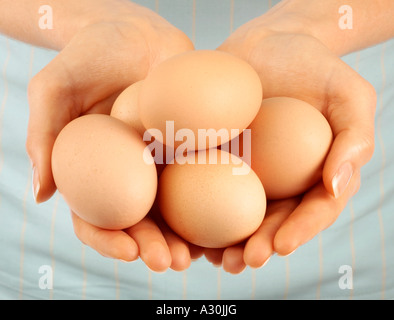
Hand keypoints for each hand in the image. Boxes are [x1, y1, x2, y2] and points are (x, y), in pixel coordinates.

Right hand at [26, 2, 197, 270]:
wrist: (134, 30)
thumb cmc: (89, 56)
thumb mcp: (54, 88)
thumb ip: (43, 136)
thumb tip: (41, 194)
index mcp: (95, 171)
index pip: (96, 217)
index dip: (109, 239)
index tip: (129, 250)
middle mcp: (130, 173)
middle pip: (141, 221)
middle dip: (154, 246)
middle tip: (171, 263)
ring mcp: (163, 161)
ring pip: (176, 208)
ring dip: (188, 235)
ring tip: (201, 253)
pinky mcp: (192, 145)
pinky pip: (205, 173)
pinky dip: (215, 197)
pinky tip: (230, 215)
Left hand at [210, 17, 375, 272]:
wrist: (270, 41)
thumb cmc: (314, 66)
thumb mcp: (349, 95)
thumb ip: (353, 138)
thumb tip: (336, 184)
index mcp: (310, 175)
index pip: (308, 211)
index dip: (297, 232)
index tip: (281, 246)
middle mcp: (276, 179)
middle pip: (267, 221)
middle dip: (255, 246)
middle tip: (242, 262)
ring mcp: (241, 169)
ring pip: (231, 212)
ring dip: (220, 240)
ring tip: (211, 257)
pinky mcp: (212, 154)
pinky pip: (199, 182)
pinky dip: (191, 205)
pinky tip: (182, 224)